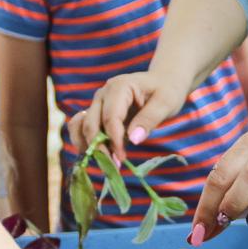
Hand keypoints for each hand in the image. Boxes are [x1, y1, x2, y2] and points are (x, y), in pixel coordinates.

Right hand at [68, 70, 191, 160]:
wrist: (163, 82)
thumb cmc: (166, 91)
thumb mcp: (166, 104)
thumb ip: (149, 120)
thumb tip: (133, 139)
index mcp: (119, 87)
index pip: (110, 118)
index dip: (114, 140)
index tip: (122, 158)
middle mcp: (102, 94)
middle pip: (90, 124)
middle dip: (99, 147)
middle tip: (114, 166)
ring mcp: (97, 104)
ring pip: (80, 127)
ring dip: (88, 146)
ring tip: (106, 162)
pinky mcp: (97, 114)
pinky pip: (82, 129)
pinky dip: (87, 143)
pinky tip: (102, 156)